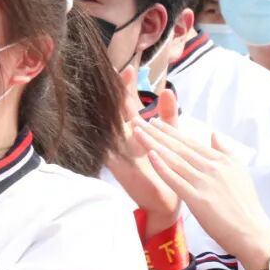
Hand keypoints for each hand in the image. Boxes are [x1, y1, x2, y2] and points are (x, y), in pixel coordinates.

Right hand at [105, 68, 180, 237]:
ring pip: (108, 128)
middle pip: (115, 111)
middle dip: (114, 94)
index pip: (129, 102)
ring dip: (106, 113)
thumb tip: (169, 90)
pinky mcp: (118, 167)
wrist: (166, 201)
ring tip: (101, 95)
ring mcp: (119, 151)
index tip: (129, 68)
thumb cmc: (167, 167)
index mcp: (137, 128)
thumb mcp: (170, 137)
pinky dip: (104, 142)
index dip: (127, 86)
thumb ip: (168, 115)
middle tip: (111, 76)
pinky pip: (107, 152)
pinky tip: (99, 130)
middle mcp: (125, 137)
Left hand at [133, 117, 269, 269]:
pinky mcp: (198, 199)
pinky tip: (150, 155)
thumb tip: (214, 134)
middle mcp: (211, 167)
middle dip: (156, 132)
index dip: (170, 131)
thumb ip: (225, 152)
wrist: (251, 232)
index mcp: (220, 160)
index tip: (154, 122)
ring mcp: (204, 182)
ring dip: (154, 144)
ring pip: (174, 159)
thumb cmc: (245, 206)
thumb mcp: (239, 172)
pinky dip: (163, 167)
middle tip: (138, 120)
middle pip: (179, 147)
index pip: (190, 142)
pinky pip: (176, 180)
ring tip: (138, 132)